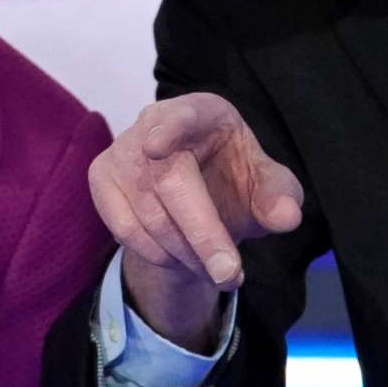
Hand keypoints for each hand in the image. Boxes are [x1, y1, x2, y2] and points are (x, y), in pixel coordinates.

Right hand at [88, 93, 303, 346]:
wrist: (199, 190)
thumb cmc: (235, 177)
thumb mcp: (267, 186)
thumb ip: (280, 196)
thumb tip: (287, 216)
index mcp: (201, 112)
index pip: (181, 117)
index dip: (168, 130)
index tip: (156, 147)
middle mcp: (152, 122)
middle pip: (169, 184)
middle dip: (202, 235)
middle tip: (230, 274)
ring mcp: (120, 150)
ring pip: (148, 215)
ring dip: (186, 253)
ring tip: (217, 269)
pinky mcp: (101, 179)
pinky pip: (124, 229)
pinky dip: (157, 254)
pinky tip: (184, 259)